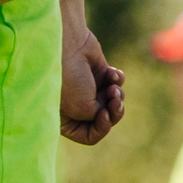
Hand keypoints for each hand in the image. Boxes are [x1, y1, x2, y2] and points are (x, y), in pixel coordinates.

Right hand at [60, 24, 125, 145]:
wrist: (68, 46)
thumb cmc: (70, 80)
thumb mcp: (83, 109)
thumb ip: (100, 119)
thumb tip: (111, 110)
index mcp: (65, 120)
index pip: (90, 136)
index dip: (102, 128)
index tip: (103, 115)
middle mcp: (75, 107)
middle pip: (105, 119)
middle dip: (114, 111)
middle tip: (115, 101)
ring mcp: (87, 90)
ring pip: (113, 101)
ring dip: (117, 95)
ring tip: (113, 86)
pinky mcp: (97, 73)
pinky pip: (116, 83)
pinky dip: (117, 79)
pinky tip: (112, 72)